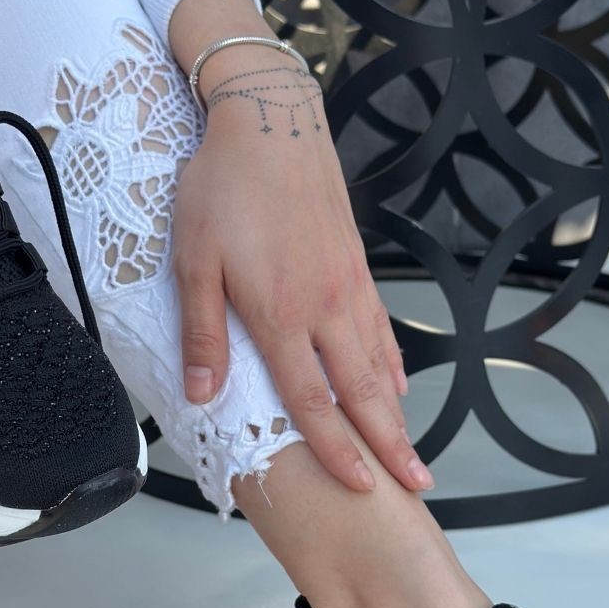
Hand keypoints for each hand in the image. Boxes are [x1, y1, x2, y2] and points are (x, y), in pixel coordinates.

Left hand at [172, 62, 430, 495]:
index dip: (336, 448)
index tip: (360, 486)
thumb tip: (202, 395)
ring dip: (394, 411)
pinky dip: (390, 362)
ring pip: (377, 362)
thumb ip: (201, 332)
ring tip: (411, 449)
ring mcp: (346, 284)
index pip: (312, 400)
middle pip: (362, 392)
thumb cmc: (220, 188)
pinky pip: (379, 325)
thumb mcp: (193, 260)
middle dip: (389, 444)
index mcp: (280, 314)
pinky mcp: (355, 262)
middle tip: (415, 485)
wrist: (269, 121)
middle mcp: (323, 306)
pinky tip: (395, 384)